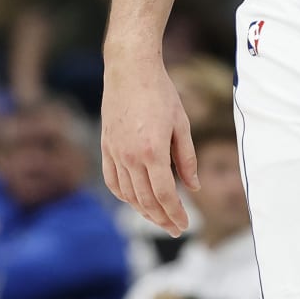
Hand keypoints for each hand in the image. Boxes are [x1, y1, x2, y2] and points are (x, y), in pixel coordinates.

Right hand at [100, 51, 200, 236]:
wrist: (129, 69)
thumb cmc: (161, 93)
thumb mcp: (182, 124)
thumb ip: (187, 159)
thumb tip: (194, 187)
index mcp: (153, 151)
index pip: (164, 195)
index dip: (174, 213)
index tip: (184, 224)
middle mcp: (130, 156)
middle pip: (145, 200)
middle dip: (162, 218)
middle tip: (175, 229)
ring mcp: (115, 152)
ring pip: (128, 194)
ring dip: (143, 211)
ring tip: (159, 218)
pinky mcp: (106, 146)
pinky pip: (112, 180)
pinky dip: (124, 195)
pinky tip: (135, 200)